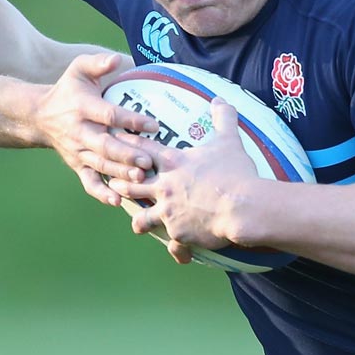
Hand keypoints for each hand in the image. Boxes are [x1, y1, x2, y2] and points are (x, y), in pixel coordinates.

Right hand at [34, 53, 157, 205]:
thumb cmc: (67, 89)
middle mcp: (79, 132)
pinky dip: (102, 193)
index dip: (131, 121)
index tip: (154, 125)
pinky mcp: (77, 165)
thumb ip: (97, 63)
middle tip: (149, 161)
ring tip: (141, 179)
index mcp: (82, 107)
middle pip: (105, 146)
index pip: (109, 115)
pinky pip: (89, 182)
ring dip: (120, 174)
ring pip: (100, 166)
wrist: (40, 116)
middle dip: (127, 155)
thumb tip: (117, 59)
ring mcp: (78, 152)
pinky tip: (118, 201)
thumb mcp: (78, 69)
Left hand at [108, 96, 260, 257]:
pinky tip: (181, 254)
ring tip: (137, 223)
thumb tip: (220, 99)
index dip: (126, 142)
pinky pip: (174, 245)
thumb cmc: (236, 172)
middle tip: (113, 181)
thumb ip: (223, 118)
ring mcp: (169, 212)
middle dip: (121, 183)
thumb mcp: (229, 140)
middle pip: (132, 184)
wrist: (243, 206)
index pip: (142, 149)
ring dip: (140, 220)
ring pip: (143, 219)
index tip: (112, 136)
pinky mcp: (178, 233)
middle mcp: (165, 188)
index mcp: (174, 164)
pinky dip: (179, 250)